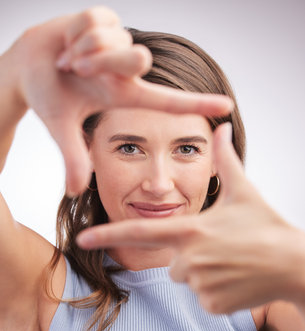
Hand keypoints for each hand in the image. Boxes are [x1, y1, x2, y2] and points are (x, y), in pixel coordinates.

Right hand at [8, 6, 231, 195]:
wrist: (27, 65)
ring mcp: (119, 42)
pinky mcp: (106, 17)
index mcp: (124, 94)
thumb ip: (74, 156)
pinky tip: (68, 42)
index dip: (196, 104)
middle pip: (137, 59)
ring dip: (82, 50)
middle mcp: (128, 69)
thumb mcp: (62, 127)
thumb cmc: (49, 96)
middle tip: (78, 69)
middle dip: (106, 61)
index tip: (226, 108)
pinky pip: (95, 21)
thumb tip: (75, 192)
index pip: (167, 100)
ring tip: (68, 60)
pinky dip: (73, 34)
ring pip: (113, 40)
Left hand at [77, 123, 304, 312]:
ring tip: (233, 262)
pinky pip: (202, 298)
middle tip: (222, 248)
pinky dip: (215, 290)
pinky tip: (237, 280)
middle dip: (189, 255)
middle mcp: (188, 259)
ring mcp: (199, 285)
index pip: (140, 232)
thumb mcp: (244, 191)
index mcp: (191, 230)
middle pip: (171, 260)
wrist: (295, 266)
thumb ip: (226, 160)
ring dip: (204, 272)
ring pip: (187, 279)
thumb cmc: (268, 226)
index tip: (82, 239)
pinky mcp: (211, 306)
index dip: (108, 234)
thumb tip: (222, 127)